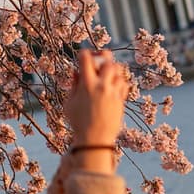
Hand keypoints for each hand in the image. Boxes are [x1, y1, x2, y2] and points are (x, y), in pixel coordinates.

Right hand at [66, 48, 129, 171]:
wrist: (95, 139)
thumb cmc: (78, 123)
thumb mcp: (69, 103)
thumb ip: (74, 85)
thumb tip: (77, 72)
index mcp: (87, 85)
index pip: (87, 59)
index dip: (83, 53)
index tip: (82, 56)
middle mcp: (102, 86)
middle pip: (107, 61)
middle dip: (102, 56)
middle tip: (98, 59)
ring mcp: (113, 92)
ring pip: (118, 71)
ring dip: (111, 69)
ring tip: (104, 74)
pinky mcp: (121, 100)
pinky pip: (124, 83)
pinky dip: (119, 80)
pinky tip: (111, 85)